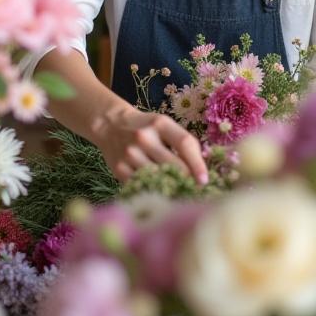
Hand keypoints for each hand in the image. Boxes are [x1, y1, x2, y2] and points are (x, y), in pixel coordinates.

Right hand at [91, 106, 207, 184]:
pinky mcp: (119, 169)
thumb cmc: (146, 127)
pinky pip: (143, 186)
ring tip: (179, 192)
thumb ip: (182, 142)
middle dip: (187, 180)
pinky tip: (160, 192)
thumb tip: (202, 169)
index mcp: (160, 123)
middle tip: (194, 190)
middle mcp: (144, 137)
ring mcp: (130, 154)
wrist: (110, 126)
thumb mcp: (164, 125)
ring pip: (158, 178)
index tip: (204, 180)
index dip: (197, 164)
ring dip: (172, 187)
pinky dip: (154, 191)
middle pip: (173, 165)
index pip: (184, 143)